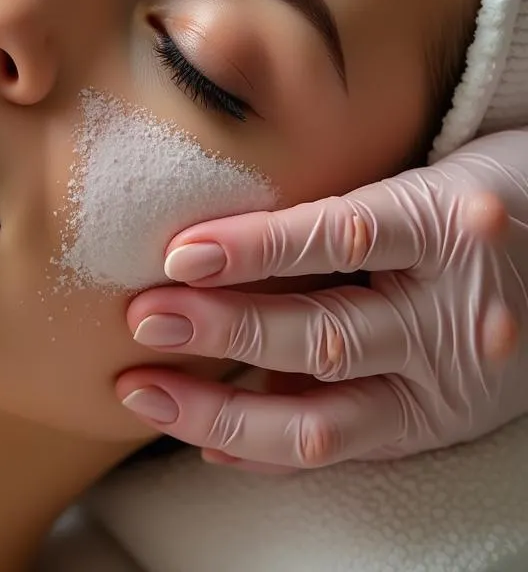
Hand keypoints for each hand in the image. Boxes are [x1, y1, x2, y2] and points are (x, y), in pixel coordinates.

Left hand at [117, 129, 527, 470]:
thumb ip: (345, 210)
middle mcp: (454, 312)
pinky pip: (348, 449)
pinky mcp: (444, 425)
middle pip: (324, 335)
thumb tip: (223, 241)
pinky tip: (209, 442)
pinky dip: (271, 452)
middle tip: (143, 318)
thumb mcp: (425, 177)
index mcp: (446, 226)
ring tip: (147, 392)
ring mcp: (451, 382)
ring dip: (223, 412)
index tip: (179, 253)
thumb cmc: (487, 196)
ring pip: (326, 419)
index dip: (253, 248)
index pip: (338, 236)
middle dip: (223, 331)